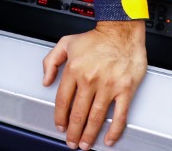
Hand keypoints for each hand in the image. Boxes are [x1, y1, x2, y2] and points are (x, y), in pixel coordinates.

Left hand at [42, 20, 146, 148]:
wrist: (121, 31)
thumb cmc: (95, 38)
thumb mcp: (65, 43)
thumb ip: (51, 61)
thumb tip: (45, 80)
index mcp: (74, 70)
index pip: (62, 100)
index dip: (59, 116)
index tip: (60, 126)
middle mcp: (90, 80)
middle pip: (78, 113)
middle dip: (73, 131)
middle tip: (71, 142)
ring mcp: (109, 86)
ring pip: (96, 117)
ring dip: (89, 134)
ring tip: (85, 144)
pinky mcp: (125, 90)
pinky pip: (119, 115)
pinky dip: (114, 130)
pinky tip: (108, 139)